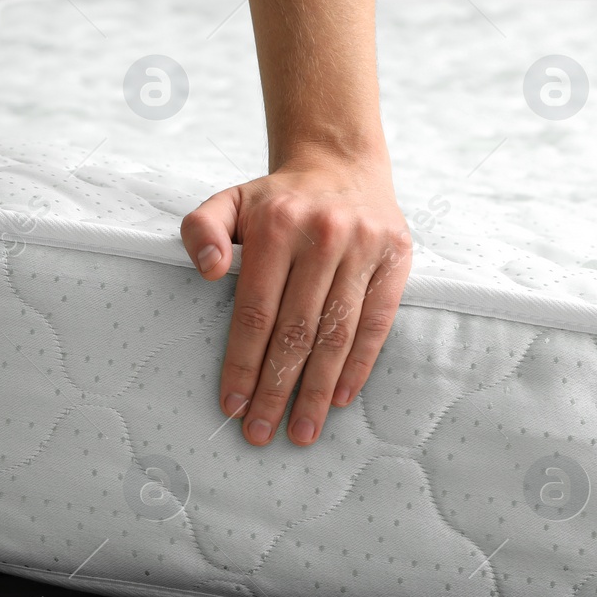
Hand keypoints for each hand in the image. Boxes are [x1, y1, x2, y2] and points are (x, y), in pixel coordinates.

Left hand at [180, 152, 410, 446]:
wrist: (339, 163)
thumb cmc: (275, 199)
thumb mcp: (227, 201)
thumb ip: (201, 230)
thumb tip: (209, 272)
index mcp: (277, 226)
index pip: (256, 311)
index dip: (243, 363)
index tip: (232, 405)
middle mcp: (323, 236)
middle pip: (296, 331)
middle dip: (276, 389)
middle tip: (260, 433)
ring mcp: (364, 247)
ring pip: (337, 334)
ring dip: (317, 390)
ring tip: (300, 431)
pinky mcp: (396, 258)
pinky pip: (378, 323)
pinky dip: (359, 365)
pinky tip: (339, 399)